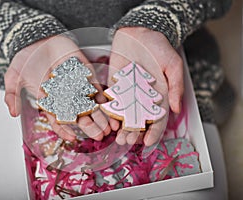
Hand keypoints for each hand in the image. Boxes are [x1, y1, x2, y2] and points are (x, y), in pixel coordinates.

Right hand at [4, 35, 110, 140]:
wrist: (38, 38)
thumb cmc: (27, 58)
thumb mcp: (14, 77)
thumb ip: (12, 94)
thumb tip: (12, 113)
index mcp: (50, 101)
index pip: (58, 120)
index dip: (64, 130)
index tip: (73, 138)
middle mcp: (65, 96)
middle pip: (79, 116)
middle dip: (89, 127)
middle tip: (98, 136)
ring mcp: (76, 86)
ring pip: (90, 105)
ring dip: (100, 116)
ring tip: (109, 127)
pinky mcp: (85, 74)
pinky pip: (95, 87)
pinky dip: (102, 97)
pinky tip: (109, 106)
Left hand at [109, 27, 183, 145]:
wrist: (139, 33)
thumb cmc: (158, 47)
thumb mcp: (172, 64)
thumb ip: (175, 86)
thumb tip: (176, 108)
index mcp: (160, 96)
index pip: (158, 119)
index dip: (154, 132)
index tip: (148, 142)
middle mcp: (144, 98)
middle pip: (139, 120)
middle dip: (134, 133)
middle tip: (127, 141)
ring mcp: (129, 94)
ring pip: (125, 116)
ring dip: (122, 128)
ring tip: (118, 138)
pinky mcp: (116, 86)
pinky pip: (112, 102)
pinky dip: (110, 114)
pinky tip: (109, 123)